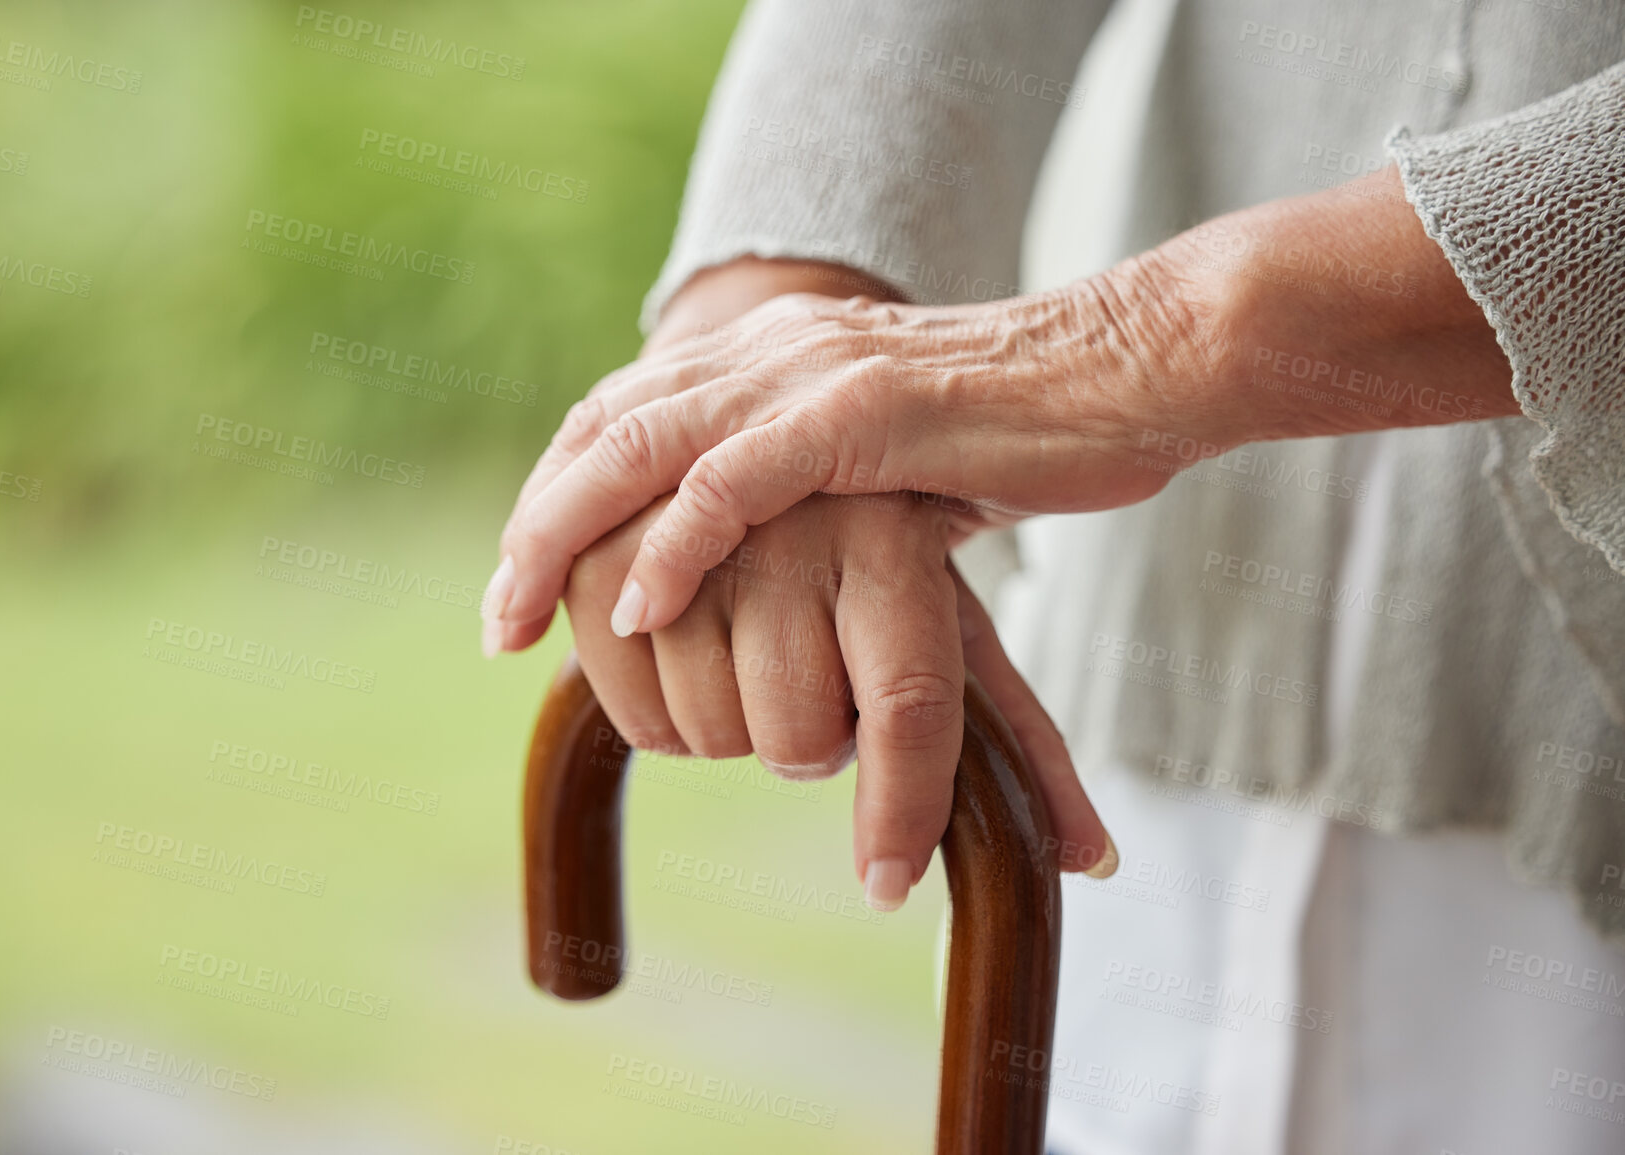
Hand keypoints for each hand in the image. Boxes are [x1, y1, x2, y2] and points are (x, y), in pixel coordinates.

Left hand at [488, 166, 1515, 638]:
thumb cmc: (1028, 426)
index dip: (557, 502)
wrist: (1139, 364)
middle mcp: (774, 352)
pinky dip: (676, 542)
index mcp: (773, 359)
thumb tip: (783, 561)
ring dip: (567, 538)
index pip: (625, 419)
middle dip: (535, 530)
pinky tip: (637, 603)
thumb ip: (823, 487)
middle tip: (497, 624)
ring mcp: (814, 374)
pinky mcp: (865, 412)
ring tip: (521, 621)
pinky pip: (738, 478)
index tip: (522, 593)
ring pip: (644, 446)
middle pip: (606, 431)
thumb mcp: (894, 452)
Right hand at [563, 492, 1114, 910]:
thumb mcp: (948, 627)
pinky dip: (654, 721)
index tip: (885, 888)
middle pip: (796, 740)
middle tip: (813, 687)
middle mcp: (794, 529)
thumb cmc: (883, 560)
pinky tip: (678, 665)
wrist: (771, 430)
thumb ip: (1019, 744)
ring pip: (708, 733)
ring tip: (744, 659)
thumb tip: (1094, 862)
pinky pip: (630, 710)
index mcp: (893, 545)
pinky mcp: (608, 544)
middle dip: (807, 745)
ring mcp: (689, 536)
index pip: (909, 709)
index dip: (900, 812)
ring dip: (730, 730)